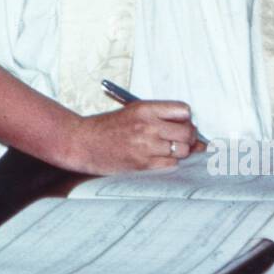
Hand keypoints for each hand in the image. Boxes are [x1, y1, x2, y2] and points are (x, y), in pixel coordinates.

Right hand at [68, 100, 201, 173]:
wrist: (83, 142)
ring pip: (182, 150)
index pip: (183, 110)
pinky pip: (171, 164)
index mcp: (145, 109)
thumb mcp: (132, 112)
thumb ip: (159, 117)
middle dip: (189, 137)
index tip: (181, 123)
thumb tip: (191, 132)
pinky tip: (159, 158)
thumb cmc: (107, 127)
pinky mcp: (142, 163)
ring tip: (166, 149)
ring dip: (180, 152)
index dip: (186, 118)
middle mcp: (147, 126)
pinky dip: (169, 162)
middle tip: (181, 139)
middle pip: (187, 132)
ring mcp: (146, 146)